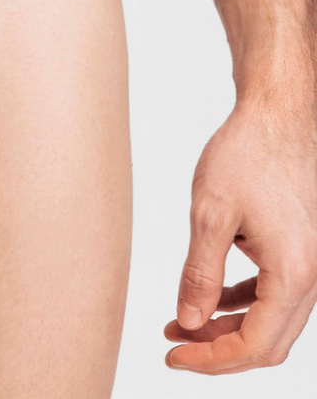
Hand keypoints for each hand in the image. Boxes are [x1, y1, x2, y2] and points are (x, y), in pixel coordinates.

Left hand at [165, 96, 316, 372]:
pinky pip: (273, 294)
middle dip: (218, 351)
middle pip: (267, 343)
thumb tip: (189, 323)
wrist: (277, 115)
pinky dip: (241, 304)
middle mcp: (311, 277)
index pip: (254, 345)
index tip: (173, 357)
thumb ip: (200, 275)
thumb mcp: (210, 214)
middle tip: (174, 347)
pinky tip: (207, 299)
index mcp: (293, 275)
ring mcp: (309, 264)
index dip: (211, 360)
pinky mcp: (300, 249)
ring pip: (271, 321)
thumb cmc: (246, 154)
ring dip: (228, 328)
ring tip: (180, 325)